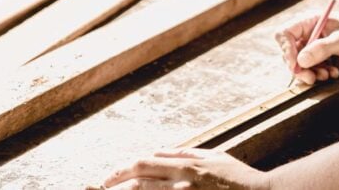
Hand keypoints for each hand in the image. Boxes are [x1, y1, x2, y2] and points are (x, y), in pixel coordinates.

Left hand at [103, 148, 269, 189]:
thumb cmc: (237, 178)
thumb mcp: (213, 157)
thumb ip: (184, 153)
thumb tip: (160, 151)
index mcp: (186, 165)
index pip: (145, 164)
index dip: (122, 169)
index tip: (108, 177)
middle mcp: (182, 181)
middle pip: (140, 179)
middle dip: (117, 182)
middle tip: (101, 185)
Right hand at [274, 13, 338, 85]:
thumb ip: (321, 49)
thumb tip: (301, 61)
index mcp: (311, 21)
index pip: (286, 34)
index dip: (286, 50)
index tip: (295, 65)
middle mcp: (310, 33)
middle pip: (291, 52)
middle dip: (300, 67)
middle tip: (310, 78)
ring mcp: (315, 46)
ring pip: (301, 64)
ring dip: (311, 72)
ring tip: (327, 75)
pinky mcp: (322, 58)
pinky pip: (312, 69)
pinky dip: (320, 74)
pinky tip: (333, 72)